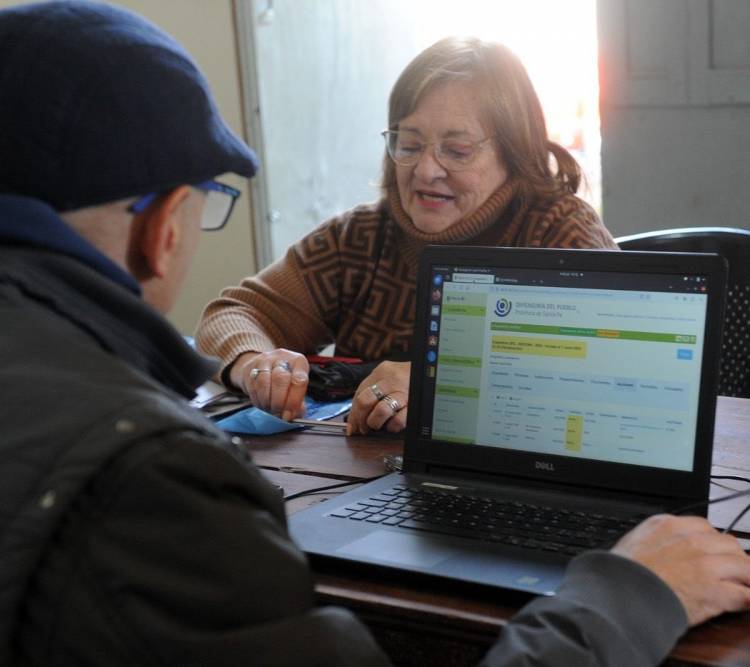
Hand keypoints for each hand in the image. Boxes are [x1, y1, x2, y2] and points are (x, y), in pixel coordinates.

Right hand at [231, 349, 308, 420]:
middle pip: (280, 379)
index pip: (300, 380)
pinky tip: (262, 405)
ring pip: (264, 383)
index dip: (294, 400)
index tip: (290, 415)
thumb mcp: (296, 387)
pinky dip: (258, 401)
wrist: (265, 366)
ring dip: (267, 402)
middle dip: (279, 402)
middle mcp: (282, 357)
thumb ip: (298, 402)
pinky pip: (253, 387)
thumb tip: (293, 415)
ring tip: (271, 411)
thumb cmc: (286, 380)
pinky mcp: (250, 367)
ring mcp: (264, 360)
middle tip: (279, 414)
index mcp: (298, 361)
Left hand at [346, 361, 409, 434]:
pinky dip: (392, 426)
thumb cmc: (404, 380)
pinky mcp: (414, 406)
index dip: (354, 415)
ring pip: (381, 410)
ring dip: (375, 423)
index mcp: (381, 372)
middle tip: (365, 426)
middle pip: (366, 401)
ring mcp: (404, 392)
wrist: (429, 374)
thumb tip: (352, 426)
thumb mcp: (384, 380)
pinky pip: (398, 420)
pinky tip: (393, 424)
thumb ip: (366, 398)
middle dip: (362, 419)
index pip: (359, 395)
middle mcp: (392, 381)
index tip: (354, 426)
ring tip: (378, 425)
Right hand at [613, 514, 749, 625]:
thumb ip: (656, 539)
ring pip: (744, 566)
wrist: (616, 595)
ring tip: (738, 589)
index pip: (705, 527)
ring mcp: (706, 564)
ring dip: (743, 578)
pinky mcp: (716, 591)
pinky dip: (746, 598)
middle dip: (730, 559)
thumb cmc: (619, 575)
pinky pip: (746, 594)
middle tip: (727, 574)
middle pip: (729, 544)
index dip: (711, 543)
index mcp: (669, 525)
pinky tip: (742, 603)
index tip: (711, 554)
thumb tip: (664, 548)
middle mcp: (691, 540)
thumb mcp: (634, 542)